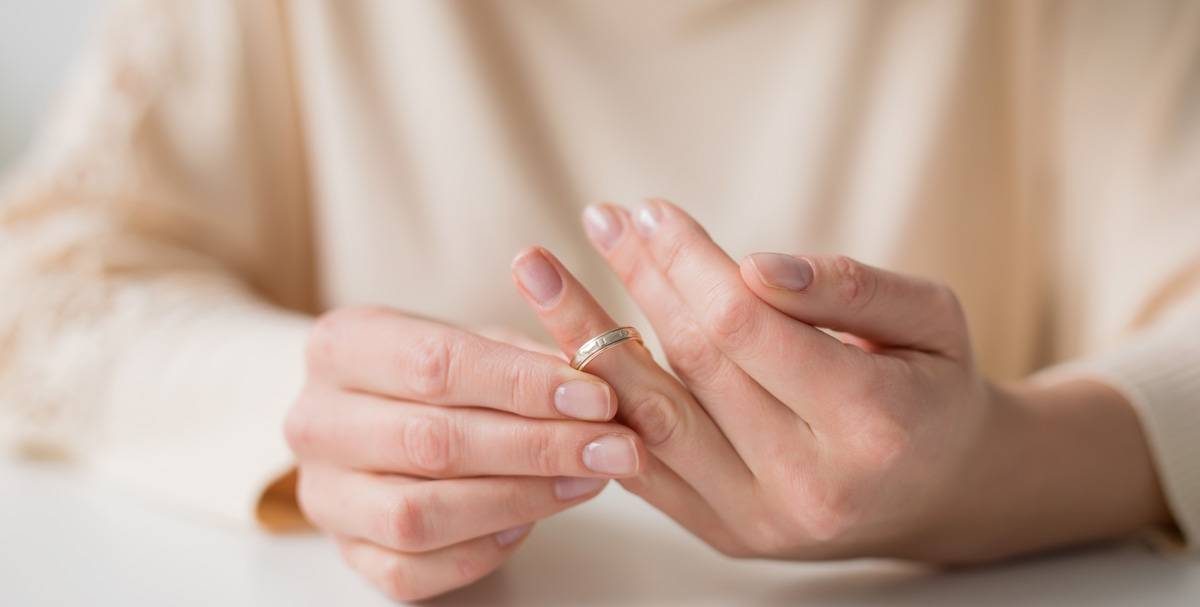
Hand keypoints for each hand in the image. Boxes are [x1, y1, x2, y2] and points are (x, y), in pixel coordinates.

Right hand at [283, 308, 647, 600]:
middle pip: (432, 441)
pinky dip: (482, 549)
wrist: (376, 419)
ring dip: (519, 500)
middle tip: (614, 448)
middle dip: (538, 446)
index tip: (598, 397)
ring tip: (585, 480)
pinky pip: (411, 570)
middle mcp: (315, 420)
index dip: (524, 384)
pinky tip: (530, 520)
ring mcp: (324, 494)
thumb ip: (525, 358)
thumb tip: (594, 384)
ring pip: (419, 514)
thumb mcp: (474, 342)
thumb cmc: (437, 376)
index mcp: (340, 346)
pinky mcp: (345, 551)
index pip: (436, 363)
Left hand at [511, 198, 1167, 561]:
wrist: (939, 489)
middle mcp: (809, 486)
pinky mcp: (723, 534)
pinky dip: (602, 403)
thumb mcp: (932, 318)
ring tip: (545, 275)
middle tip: (601, 219)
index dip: (690, 263)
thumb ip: (849, 287)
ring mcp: (758, 521)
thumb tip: (754, 266)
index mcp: (872, 425)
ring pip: (650, 419)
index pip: (750, 329)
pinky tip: (569, 346)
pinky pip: (642, 463)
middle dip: (640, 283)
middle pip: (695, 367)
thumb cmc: (934, 387)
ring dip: (589, 339)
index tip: (650, 210)